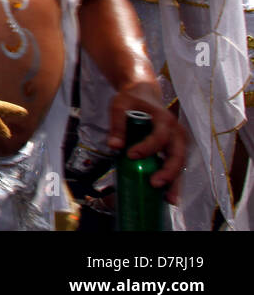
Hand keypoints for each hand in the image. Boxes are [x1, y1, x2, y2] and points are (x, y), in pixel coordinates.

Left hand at [106, 80, 185, 202]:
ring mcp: (179, 141)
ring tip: (169, 200)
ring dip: (175, 182)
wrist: (144, 94)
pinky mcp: (176, 149)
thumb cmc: (132, 100)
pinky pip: (177, 166)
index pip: (158, 136)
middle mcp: (176, 132)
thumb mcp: (120, 105)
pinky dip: (173, 180)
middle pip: (178, 154)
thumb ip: (117, 125)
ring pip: (181, 164)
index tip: (131, 155)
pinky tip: (167, 196)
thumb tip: (114, 146)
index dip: (147, 147)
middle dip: (168, 171)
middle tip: (155, 184)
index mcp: (164, 120)